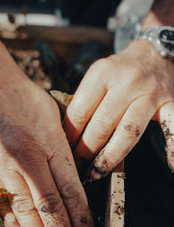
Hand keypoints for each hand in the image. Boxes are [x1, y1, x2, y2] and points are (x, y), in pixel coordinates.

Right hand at [0, 56, 93, 226]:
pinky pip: (1, 202)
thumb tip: (71, 181)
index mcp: (49, 144)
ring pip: (25, 210)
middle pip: (48, 206)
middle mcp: (26, 159)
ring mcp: (3, 166)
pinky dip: (13, 223)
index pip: (69, 189)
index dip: (80, 218)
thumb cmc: (24, 98)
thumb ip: (61, 151)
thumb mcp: (53, 119)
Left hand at [64, 40, 173, 178]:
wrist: (154, 54)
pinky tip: (171, 166)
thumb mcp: (98, 76)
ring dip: (110, 157)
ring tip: (96, 173)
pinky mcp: (171, 103)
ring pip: (128, 132)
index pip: (80, 112)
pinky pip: (173, 126)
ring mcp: (150, 94)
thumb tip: (65, 134)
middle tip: (76, 166)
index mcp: (103, 73)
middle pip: (101, 125)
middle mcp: (127, 82)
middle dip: (85, 150)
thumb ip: (84, 100)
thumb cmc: (119, 71)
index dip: (69, 135)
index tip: (64, 150)